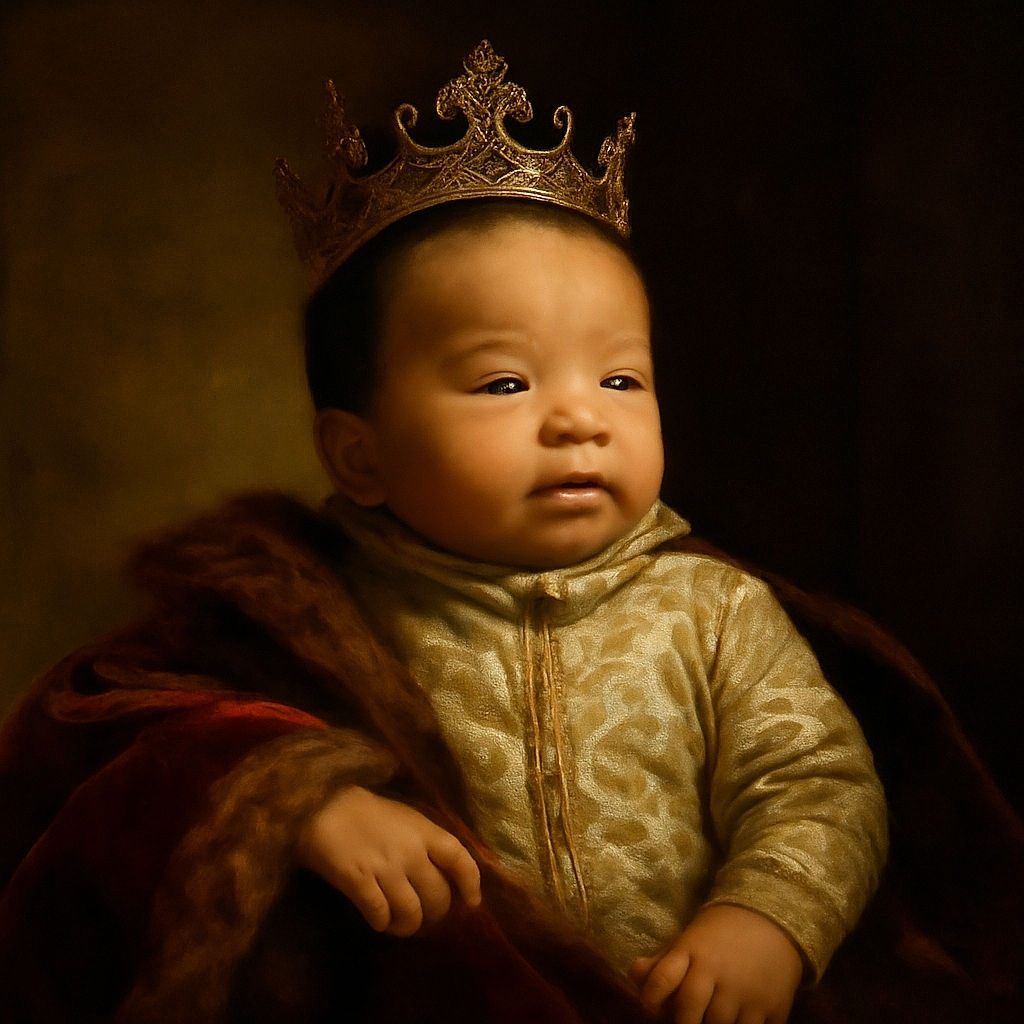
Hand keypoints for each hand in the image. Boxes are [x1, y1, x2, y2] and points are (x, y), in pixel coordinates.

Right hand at [295, 785, 481, 935]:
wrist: (324, 806)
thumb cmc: (369, 813)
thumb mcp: (407, 820)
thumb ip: (427, 844)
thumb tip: (444, 876)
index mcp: (426, 832)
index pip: (460, 860)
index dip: (471, 884)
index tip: (471, 903)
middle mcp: (411, 852)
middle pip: (438, 897)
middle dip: (435, 913)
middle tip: (424, 913)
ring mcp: (386, 869)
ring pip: (412, 913)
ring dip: (408, 925)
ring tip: (400, 923)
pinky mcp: (359, 883)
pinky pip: (380, 916)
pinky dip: (382, 923)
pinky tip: (378, 919)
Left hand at [629, 904, 802, 1023]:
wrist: (772, 918)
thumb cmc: (722, 932)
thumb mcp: (690, 938)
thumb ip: (663, 962)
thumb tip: (633, 976)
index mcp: (692, 950)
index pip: (663, 978)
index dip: (651, 997)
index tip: (650, 1007)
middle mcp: (718, 971)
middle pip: (690, 1010)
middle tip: (682, 1023)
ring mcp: (747, 991)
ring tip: (708, 1022)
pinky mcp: (774, 1006)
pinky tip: (736, 1023)